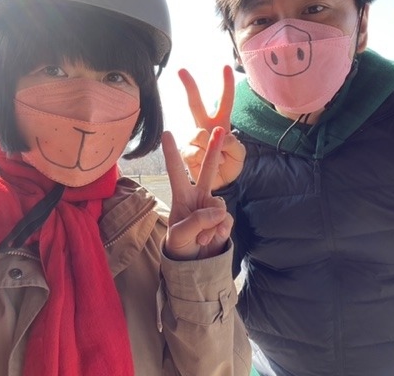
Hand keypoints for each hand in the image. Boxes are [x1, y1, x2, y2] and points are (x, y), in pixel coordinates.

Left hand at [162, 128, 232, 260]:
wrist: (195, 265)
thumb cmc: (180, 246)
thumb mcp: (180, 235)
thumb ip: (198, 220)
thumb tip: (219, 209)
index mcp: (181, 196)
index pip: (176, 171)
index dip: (171, 152)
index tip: (166, 133)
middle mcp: (197, 197)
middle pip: (208, 170)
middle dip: (214, 150)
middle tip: (220, 129)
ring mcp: (212, 207)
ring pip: (219, 205)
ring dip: (211, 224)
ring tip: (202, 237)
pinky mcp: (224, 219)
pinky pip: (227, 219)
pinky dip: (220, 231)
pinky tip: (213, 238)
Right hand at [178, 66, 244, 189]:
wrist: (220, 184)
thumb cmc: (230, 164)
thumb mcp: (240, 153)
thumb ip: (234, 144)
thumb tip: (219, 136)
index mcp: (221, 123)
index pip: (225, 101)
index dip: (226, 85)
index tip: (226, 67)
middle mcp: (204, 127)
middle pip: (195, 104)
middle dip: (189, 86)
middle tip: (181, 70)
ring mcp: (193, 139)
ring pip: (198, 134)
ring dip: (211, 148)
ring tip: (219, 160)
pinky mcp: (186, 153)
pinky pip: (193, 152)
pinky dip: (204, 160)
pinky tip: (209, 165)